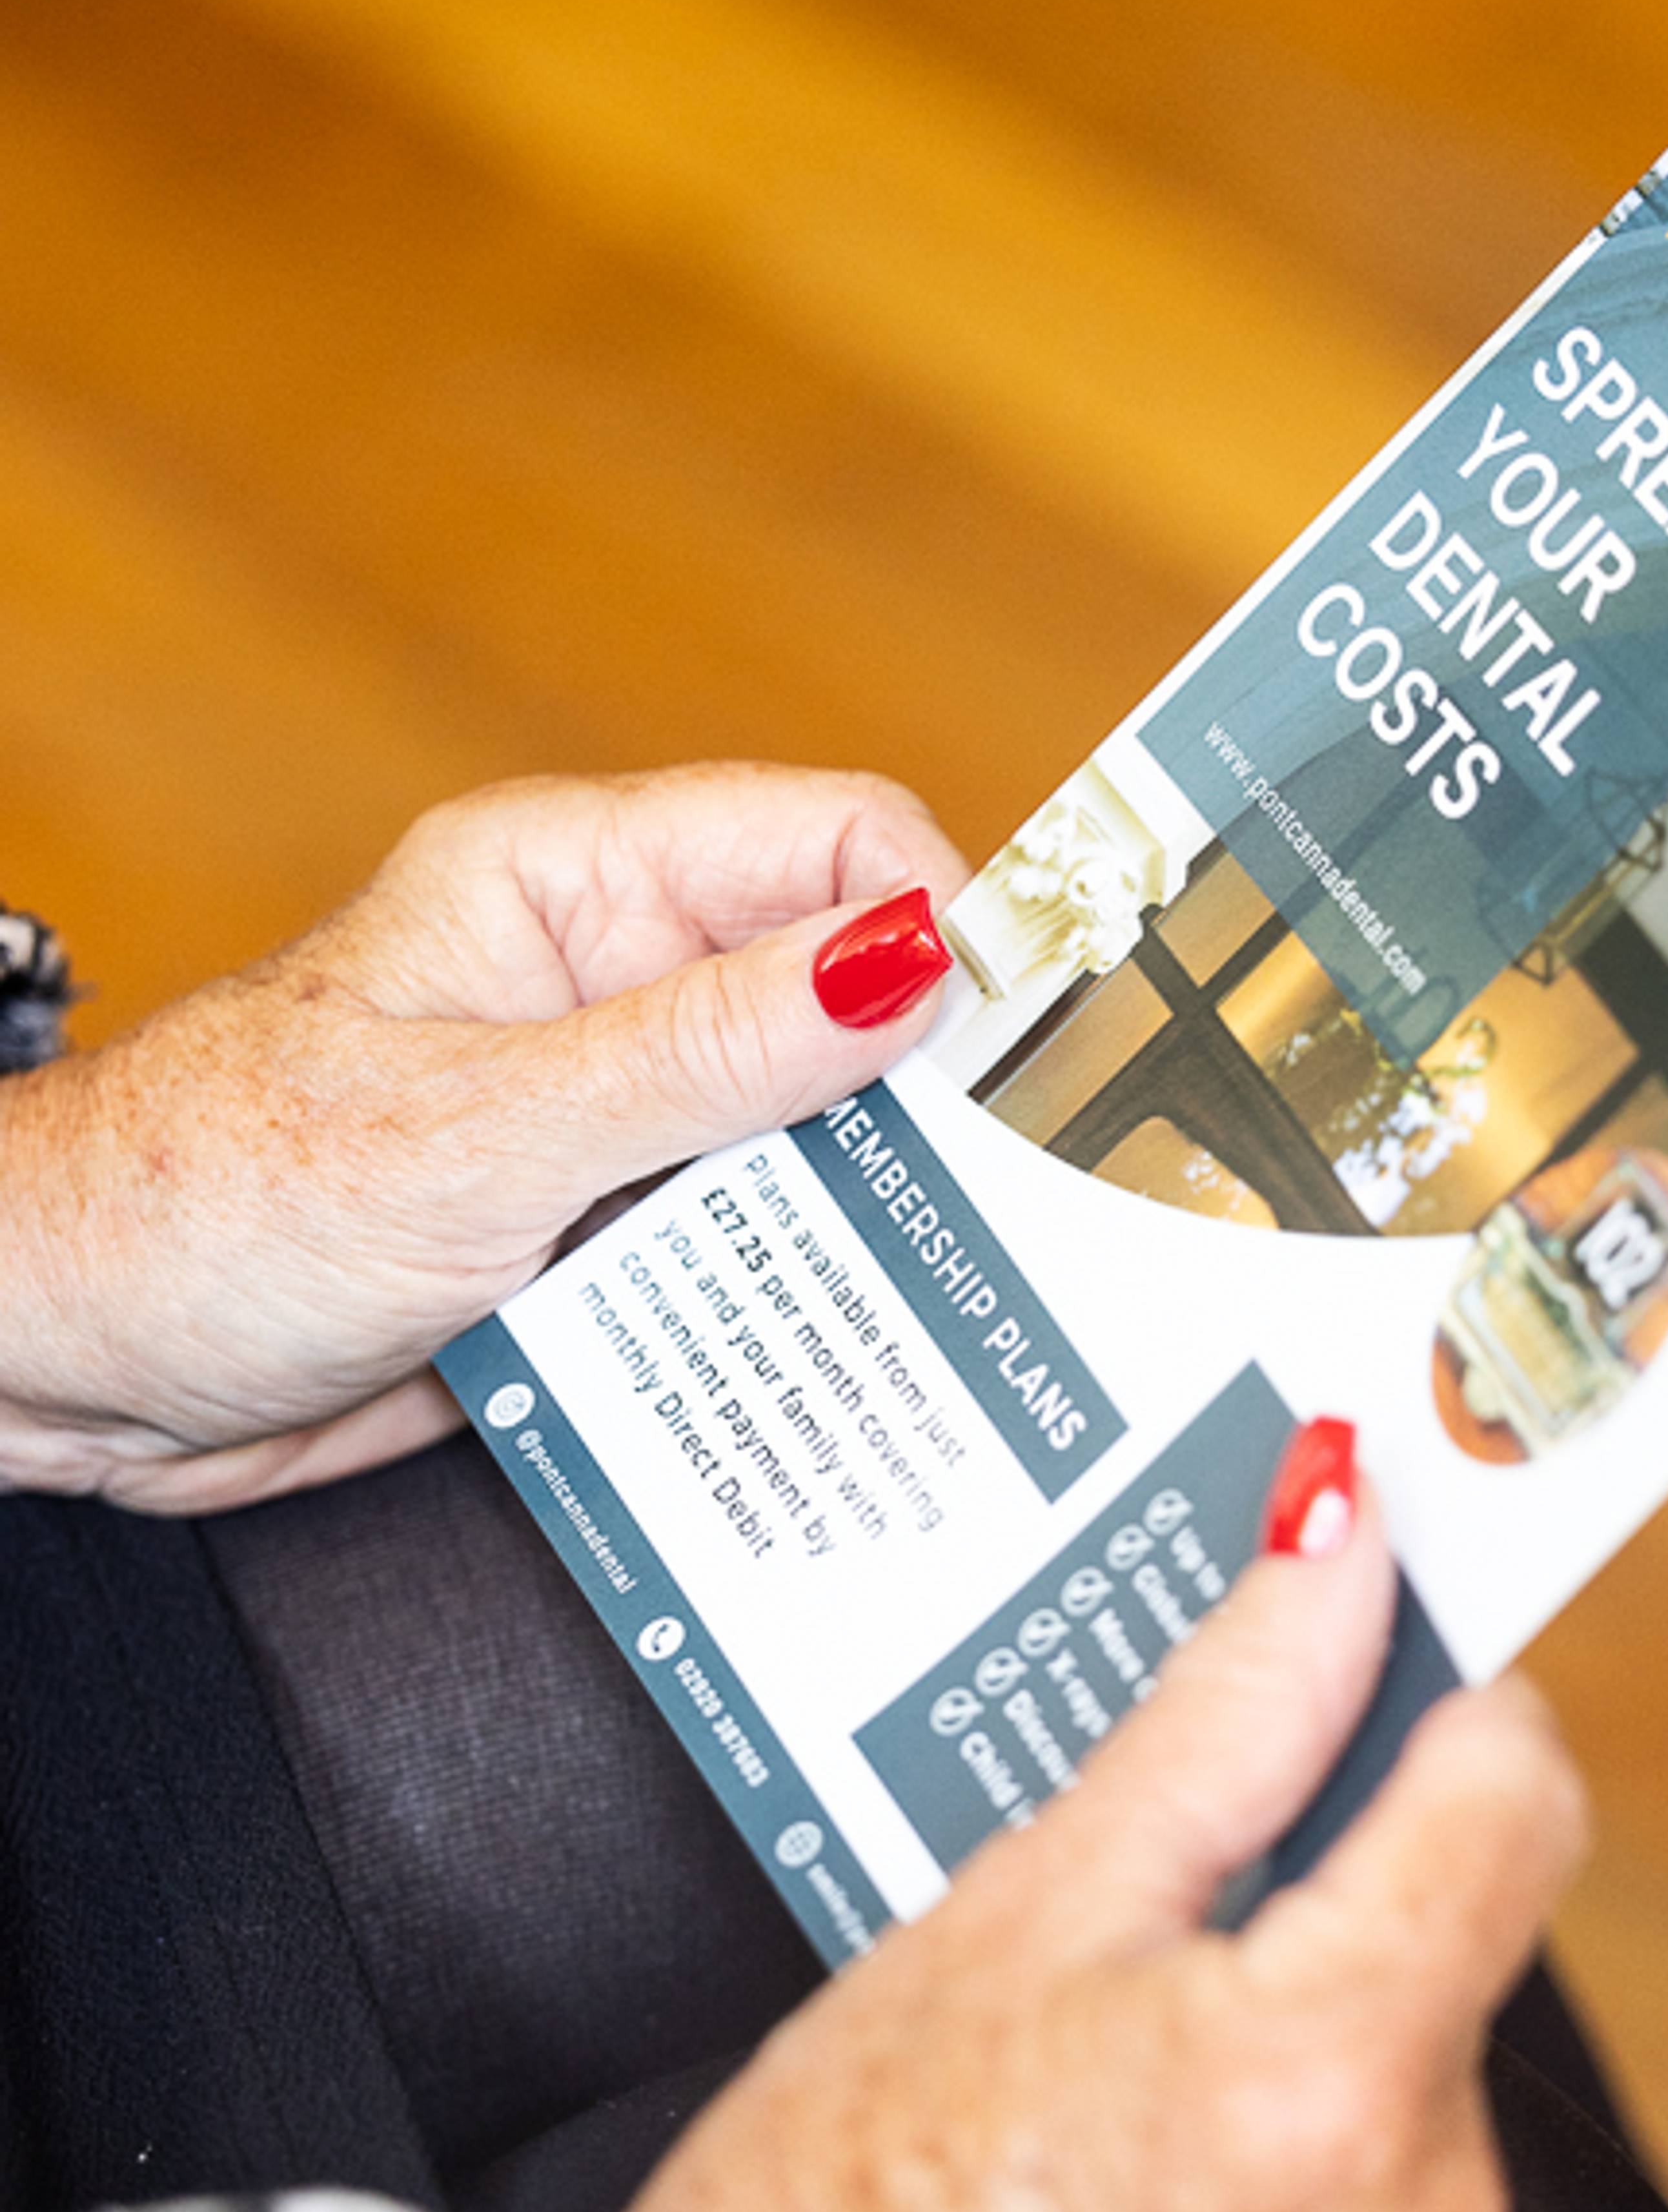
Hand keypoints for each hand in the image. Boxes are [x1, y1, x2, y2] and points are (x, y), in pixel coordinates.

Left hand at [0, 764, 968, 1509]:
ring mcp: (611, 1126)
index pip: (833, 847)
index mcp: (577, 888)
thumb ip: (704, 1056)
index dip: (944, 927)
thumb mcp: (477, 1131)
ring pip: (815, 1150)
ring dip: (874, 1221)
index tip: (1022, 1044)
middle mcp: (610, 992)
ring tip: (961, 1301)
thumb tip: (912, 965)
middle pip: (852, 1006)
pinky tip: (856, 1360)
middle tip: (1028, 1202)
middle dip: (935, 1095)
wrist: (63, 1365)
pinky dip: (800, 1306)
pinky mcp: (599, 1248)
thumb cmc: (205, 1204)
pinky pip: (748, 1261)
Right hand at [580, 1469, 1588, 2211]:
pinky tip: (1153, 2105)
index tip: (1345, 1620)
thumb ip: (1230, 1712)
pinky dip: (1317, 2081)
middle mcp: (1428, 2201)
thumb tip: (1343, 1543)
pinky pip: (1407, 2140)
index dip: (1431, 1679)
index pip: (1512, 1783)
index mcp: (1337, 2072)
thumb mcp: (1029, 1898)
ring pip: (1435, 2011)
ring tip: (1121, 1997)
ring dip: (1326, 1958)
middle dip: (1344, 1833)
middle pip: (1474, 1895)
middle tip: (1163, 1832)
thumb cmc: (847, 2190)